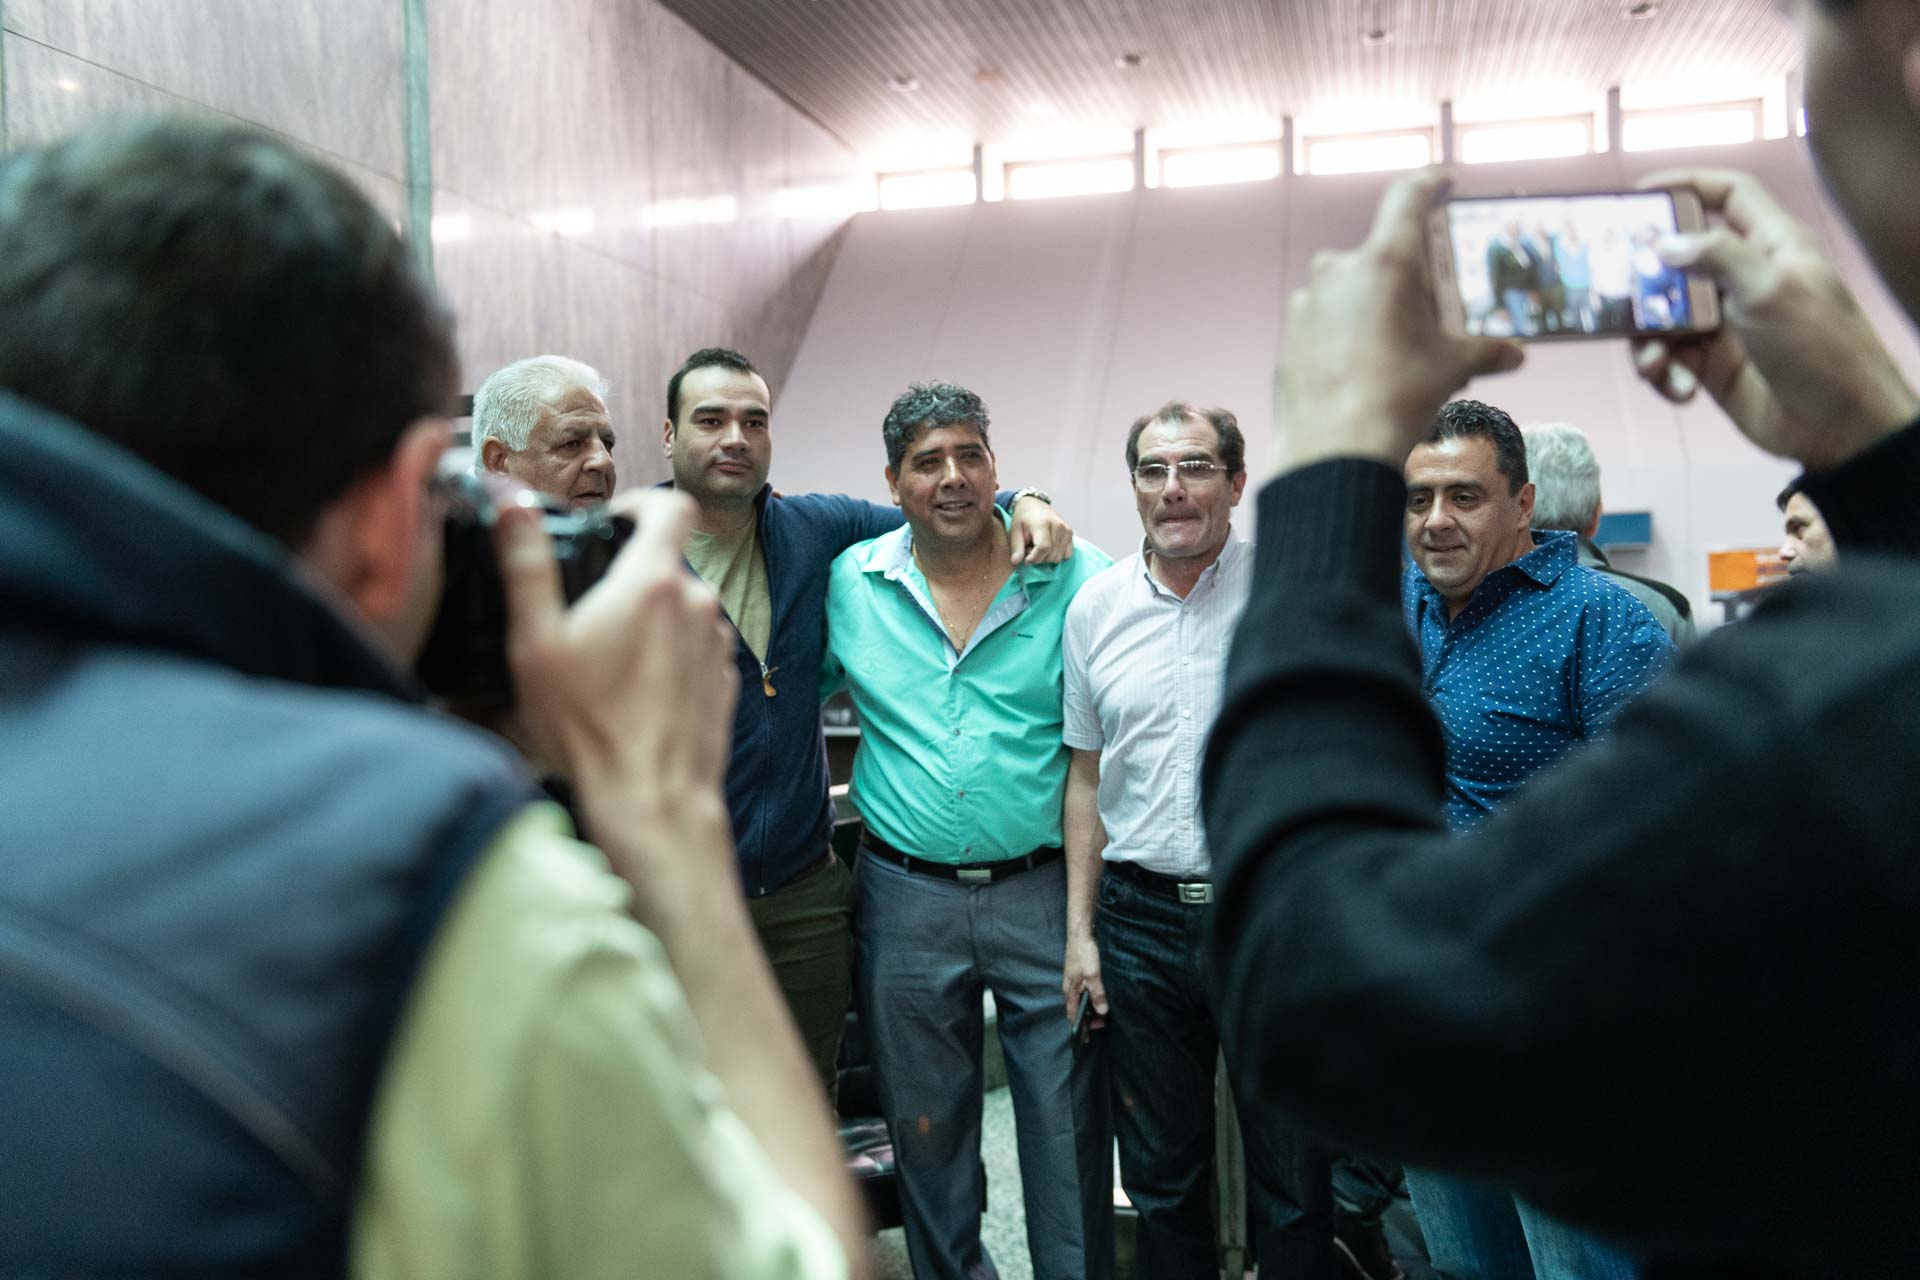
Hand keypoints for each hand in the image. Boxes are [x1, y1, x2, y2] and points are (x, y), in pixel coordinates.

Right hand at [495, 488, 740, 906]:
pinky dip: (668, 658)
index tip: (613, 520)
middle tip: (587, 617)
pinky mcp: (725, 681)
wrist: (652, 800)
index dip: (641, 503)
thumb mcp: (538, 642)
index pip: (671, 506)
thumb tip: (512, 505)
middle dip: (629, 579)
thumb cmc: (591, 728)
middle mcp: (697, 603)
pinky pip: (694, 649)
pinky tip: (636, 694)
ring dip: (649, 622)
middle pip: (666, 565)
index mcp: (653, 582)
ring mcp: (716, 644)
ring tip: (608, 666)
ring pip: (681, 609)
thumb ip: (527, 565)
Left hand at [1010, 495, 1073, 565]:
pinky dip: (1055, 555)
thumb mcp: (1014, 531)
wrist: (1034, 504)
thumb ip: (1016, 547)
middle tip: (1030, 549)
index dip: (1034, 558)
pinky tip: (1048, 547)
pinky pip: (1066, 555)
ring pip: (1058, 557)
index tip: (1026, 559)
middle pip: (1051, 555)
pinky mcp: (1070, 533)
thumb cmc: (1022, 518)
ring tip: (1037, 546)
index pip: (1043, 548)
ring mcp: (1066, 530)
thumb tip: (1016, 562)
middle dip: (1038, 558)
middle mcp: (1058, 526)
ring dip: (1046, 557)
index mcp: (1042, 523)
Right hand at [1061, 933, 1107, 1027]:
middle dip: (1089, 1018)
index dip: (1079, 1027)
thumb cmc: (1084, 954)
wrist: (1081, 933)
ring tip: (1105, 1014)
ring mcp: (1076, 980)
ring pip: (1083, 999)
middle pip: (1079, 1008)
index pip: (1073, 1015)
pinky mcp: (1081, 973)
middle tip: (1103, 1024)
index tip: (1087, 1039)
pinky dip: (1094, 997)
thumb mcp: (1093, 976)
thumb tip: (1103, 1012)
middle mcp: (1071, 988)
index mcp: (1070, 991)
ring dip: (1093, 1007)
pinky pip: (1087, 991)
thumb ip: (1097, 995)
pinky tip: (1103, 997)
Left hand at [1273, 172, 1524, 475]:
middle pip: (1380, 256)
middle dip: (1404, 278)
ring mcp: (1307, 302)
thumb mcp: (1452, 368)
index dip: (1429, 184)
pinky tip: (1358, 373)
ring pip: (1348, 293)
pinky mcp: (1288, 335)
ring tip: (1392, 355)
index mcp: (1386, 261)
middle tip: (1424, 315)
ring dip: (1369, 310)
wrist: (1335, 450)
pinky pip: (1323, 324)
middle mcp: (1339, 270)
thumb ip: (1486, 351)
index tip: (1442, 181)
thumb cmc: (1399, 398)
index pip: (1408, 198)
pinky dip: (1342, 337)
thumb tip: (1515, 356)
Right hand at [1631, 168, 1918, 469]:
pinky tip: (1680, 389)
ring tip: (1654, 361)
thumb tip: (1665, 244)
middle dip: (1646, 274)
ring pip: (1664, 314)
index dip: (1687, 185)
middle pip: (1680, 258)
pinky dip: (1665, 372)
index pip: (1729, 196)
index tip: (1640, 195)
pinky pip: (1670, 358)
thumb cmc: (1819, 347)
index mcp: (1771, 246)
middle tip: (1613, 284)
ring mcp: (1726, 324)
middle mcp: (1744, 279)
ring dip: (1649, 338)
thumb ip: (1717, 257)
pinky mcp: (1712, 365)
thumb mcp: (1771, 289)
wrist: (1839, 427)